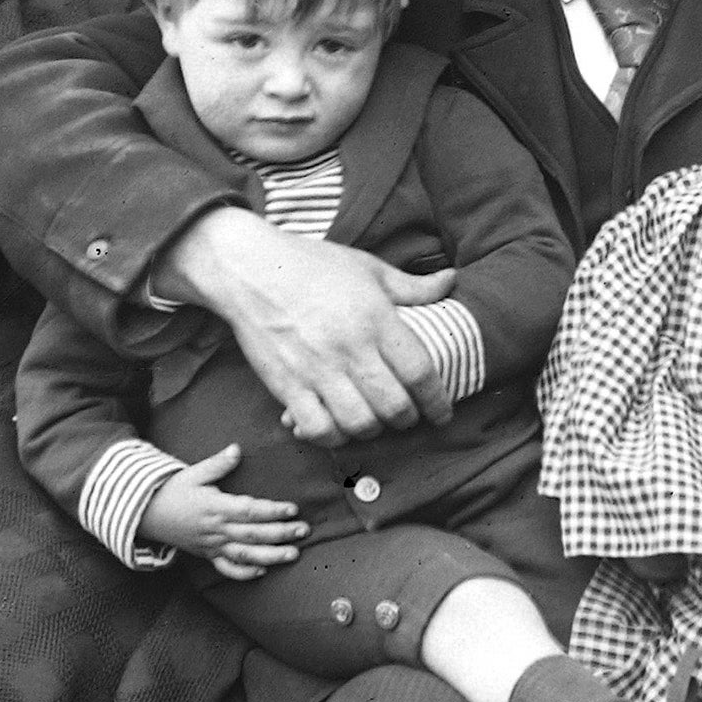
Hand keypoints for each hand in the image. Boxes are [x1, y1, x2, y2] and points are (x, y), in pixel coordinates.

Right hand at [139, 444, 310, 580]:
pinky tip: (263, 571)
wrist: (147, 514)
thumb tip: (237, 448)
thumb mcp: (193, 473)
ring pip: (245, 555)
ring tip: (294, 554)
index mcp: (214, 508)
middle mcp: (216, 530)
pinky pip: (226, 568)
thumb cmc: (173, 490)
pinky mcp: (207, 555)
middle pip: (252, 534)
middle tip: (304, 530)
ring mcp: (212, 545)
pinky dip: (244, 572)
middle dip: (280, 533)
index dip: (272, 511)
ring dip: (271, 556)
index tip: (292, 509)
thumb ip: (218, 464)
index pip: (249, 511)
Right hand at [159, 208, 454, 445]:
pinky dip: (333, 436)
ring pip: (359, 423)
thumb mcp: (367, 267)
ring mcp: (316, 369)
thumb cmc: (312, 264)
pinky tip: (338, 426)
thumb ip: (411, 286)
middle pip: (394, 405)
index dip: (437, 400)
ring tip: (374, 421)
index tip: (442, 412)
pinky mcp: (286, 385)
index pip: (420, 371)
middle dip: (408, 419)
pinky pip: (317, 428)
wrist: (249, 268)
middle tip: (408, 416)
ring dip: (373, 430)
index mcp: (376, 318)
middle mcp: (350, 347)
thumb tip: (452, 281)